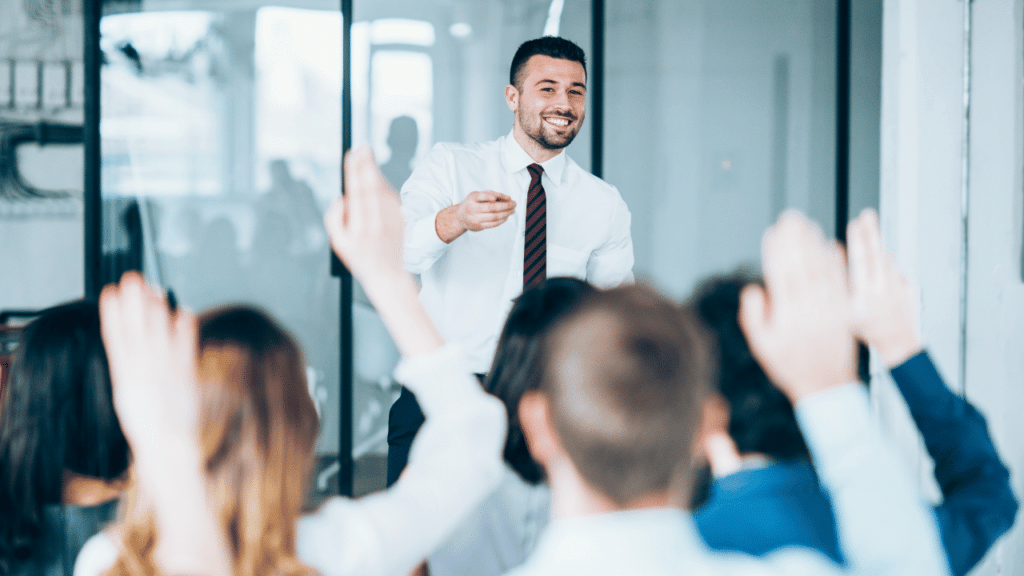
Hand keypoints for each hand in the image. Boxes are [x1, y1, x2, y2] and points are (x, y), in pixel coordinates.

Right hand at [99, 271, 199, 455]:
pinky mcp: (185, 374)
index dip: (113, 312)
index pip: (115, 336)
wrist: (166, 445)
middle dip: (134, 301)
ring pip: (158, 332)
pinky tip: (183, 310)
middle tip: (133, 278)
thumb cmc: (148, 425)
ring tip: (155, 288)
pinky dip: (185, 327)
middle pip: (136, 328)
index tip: (110, 292)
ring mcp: (164, 370)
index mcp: (124, 375)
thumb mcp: (129, 396)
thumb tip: (129, 349)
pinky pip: (185, 345)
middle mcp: (142, 370)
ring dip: (156, 308)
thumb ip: (130, 371)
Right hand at [326, 147, 443, 356]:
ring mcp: (391, 221)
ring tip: (368, 157)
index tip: (352, 156)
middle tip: (363, 148)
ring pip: (383, 189)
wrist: (389, 275)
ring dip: (375, 172)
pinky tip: (378, 178)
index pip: (355, 192)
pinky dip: (384, 186)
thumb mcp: (339, 244)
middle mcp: (376, 222)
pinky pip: (392, 198)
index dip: (354, 172)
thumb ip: (335, 219)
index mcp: (358, 227)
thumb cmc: (361, 259)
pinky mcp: (401, 220)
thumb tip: (341, 198)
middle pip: (370, 186)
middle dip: (366, 165)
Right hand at [458, 190, 515, 230]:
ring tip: (513, 210)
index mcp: (472, 198)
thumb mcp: (476, 195)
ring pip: (494, 217)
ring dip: (506, 213)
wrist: (460, 218)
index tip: (501, 197)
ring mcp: (475, 219)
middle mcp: (472, 209)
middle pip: (491, 208)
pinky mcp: (479, 227)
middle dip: (506, 205)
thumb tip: (508, 198)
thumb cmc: (472, 203)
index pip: (482, 196)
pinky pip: (493, 224)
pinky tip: (506, 216)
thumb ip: (490, 193)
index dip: (490, 196)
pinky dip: (502, 220)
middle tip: (514, 203)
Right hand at [739, 210, 856, 401]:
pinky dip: (836, 263)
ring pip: (822, 270)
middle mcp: (809, 309)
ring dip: (815, 245)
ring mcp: (829, 309)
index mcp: (787, 316)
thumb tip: (754, 289)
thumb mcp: (761, 345)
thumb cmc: (790, 365)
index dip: (776, 252)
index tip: (772, 232)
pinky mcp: (844, 311)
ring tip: (809, 224)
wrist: (826, 385)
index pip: (780, 275)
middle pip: (802, 266)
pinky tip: (831, 246)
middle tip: (791, 217)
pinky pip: (841, 282)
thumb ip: (754, 316)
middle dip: (795, 239)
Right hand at [847, 208, 921, 366]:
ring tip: (870, 225)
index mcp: (865, 299)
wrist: (898, 345)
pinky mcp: (910, 289)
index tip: (854, 224)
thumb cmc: (866, 330)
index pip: (861, 264)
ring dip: (878, 245)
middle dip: (870, 233)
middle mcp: (883, 292)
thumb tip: (834, 255)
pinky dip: (887, 264)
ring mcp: (899, 290)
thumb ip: (839, 283)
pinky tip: (879, 261)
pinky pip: (897, 272)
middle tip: (867, 215)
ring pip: (887, 262)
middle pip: (876, 256)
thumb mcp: (844, 312)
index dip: (857, 242)